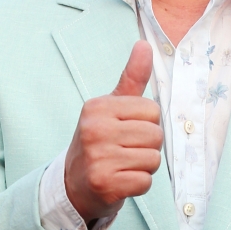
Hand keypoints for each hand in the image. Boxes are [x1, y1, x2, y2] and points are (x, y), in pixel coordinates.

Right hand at [63, 41, 160, 221]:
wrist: (75, 184)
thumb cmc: (99, 142)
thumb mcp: (111, 108)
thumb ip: (131, 78)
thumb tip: (145, 44)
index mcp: (98, 107)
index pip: (153, 111)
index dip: (147, 124)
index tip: (127, 132)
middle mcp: (95, 130)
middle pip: (156, 135)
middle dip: (148, 147)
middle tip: (126, 152)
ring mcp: (98, 158)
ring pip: (153, 159)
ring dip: (144, 167)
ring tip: (123, 166)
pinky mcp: (105, 184)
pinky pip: (145, 181)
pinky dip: (139, 185)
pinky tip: (121, 181)